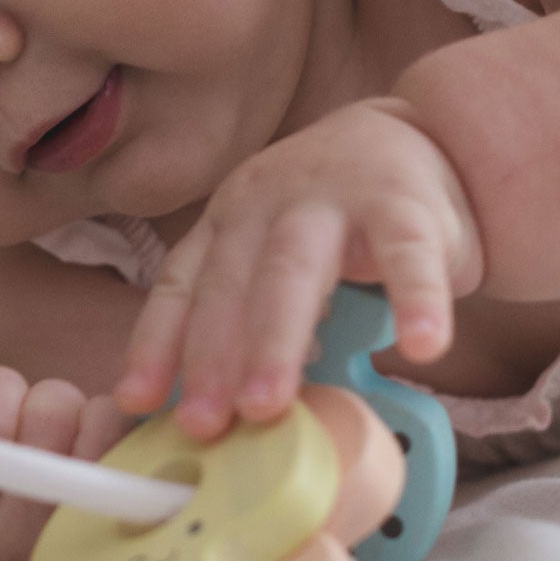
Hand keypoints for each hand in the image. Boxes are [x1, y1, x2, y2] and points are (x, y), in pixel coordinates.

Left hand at [113, 96, 484, 441]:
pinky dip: (416, 301)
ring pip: (295, 270)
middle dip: (211, 356)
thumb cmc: (331, 219)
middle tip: (202, 423)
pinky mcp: (405, 203)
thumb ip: (247, 321)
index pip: (181, 285)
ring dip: (274, 341)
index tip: (137, 402)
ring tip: (270, 406)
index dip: (156, 344)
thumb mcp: (271, 255)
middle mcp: (267, 202)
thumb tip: (220, 421)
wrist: (411, 137)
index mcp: (228, 222)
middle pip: (231, 283)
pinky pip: (408, 255)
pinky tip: (422, 348)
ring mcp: (334, 197)